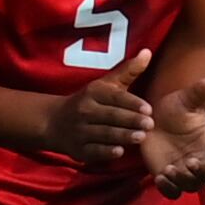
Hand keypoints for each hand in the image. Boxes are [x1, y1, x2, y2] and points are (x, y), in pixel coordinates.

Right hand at [39, 75, 155, 163]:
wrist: (54, 122)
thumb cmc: (89, 101)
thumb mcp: (106, 84)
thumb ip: (128, 71)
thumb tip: (148, 52)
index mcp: (93, 93)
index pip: (114, 97)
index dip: (131, 103)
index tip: (148, 109)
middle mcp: (85, 110)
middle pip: (110, 116)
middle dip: (130, 120)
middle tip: (150, 125)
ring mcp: (79, 131)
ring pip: (103, 133)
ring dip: (122, 136)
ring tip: (140, 138)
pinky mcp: (77, 149)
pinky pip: (92, 151)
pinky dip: (105, 152)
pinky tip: (119, 152)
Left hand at [133, 87, 204, 193]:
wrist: (154, 118)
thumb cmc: (176, 108)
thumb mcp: (185, 99)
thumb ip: (198, 93)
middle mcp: (202, 158)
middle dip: (201, 171)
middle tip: (189, 161)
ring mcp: (185, 170)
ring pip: (191, 185)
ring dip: (183, 180)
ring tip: (170, 169)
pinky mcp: (168, 177)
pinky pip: (172, 191)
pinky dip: (168, 188)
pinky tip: (159, 177)